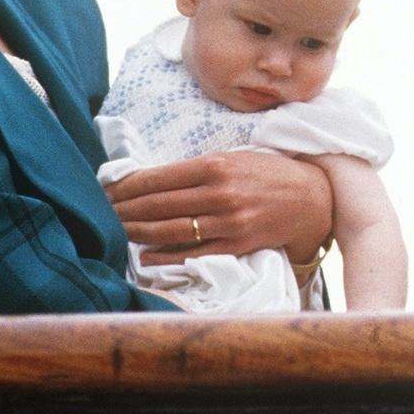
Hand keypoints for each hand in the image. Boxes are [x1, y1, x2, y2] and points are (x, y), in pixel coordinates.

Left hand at [104, 149, 332, 266]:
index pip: (159, 177)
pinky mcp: (237, 245)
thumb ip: (197, 169)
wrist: (312, 198)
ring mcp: (229, 222)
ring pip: (171, 230)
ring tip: (118, 230)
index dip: (127, 186)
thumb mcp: (234, 157)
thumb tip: (153, 180)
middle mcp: (220, 194)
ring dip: (138, 231)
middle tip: (101, 212)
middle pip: (159, 204)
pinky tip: (145, 254)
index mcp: (216, 166)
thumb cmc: (269, 173)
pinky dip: (166, 255)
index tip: (106, 190)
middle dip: (125, 209)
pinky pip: (194, 253)